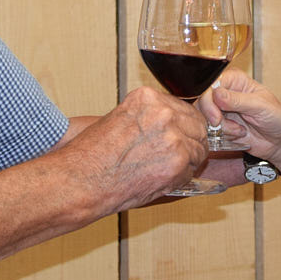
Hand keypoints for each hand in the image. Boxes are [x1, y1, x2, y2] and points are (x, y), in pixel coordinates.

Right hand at [67, 87, 208, 210]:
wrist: (81, 181)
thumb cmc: (92, 157)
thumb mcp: (120, 120)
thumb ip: (148, 118)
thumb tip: (173, 125)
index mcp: (147, 98)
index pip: (182, 107)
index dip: (182, 124)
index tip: (178, 135)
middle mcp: (162, 112)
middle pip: (197, 124)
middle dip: (190, 140)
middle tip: (177, 156)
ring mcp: (172, 136)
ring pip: (199, 148)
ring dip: (187, 160)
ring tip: (164, 170)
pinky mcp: (177, 161)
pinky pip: (192, 169)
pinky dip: (181, 177)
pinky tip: (161, 179)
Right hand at [198, 71, 280, 159]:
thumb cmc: (278, 119)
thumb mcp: (260, 107)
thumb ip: (238, 100)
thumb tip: (217, 94)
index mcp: (236, 81)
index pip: (211, 84)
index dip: (209, 100)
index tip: (216, 117)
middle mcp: (227, 93)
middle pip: (204, 101)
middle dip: (213, 117)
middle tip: (221, 125)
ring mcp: (223, 110)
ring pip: (206, 118)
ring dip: (222, 128)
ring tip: (240, 130)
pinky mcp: (223, 126)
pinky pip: (212, 131)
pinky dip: (224, 136)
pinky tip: (240, 135)